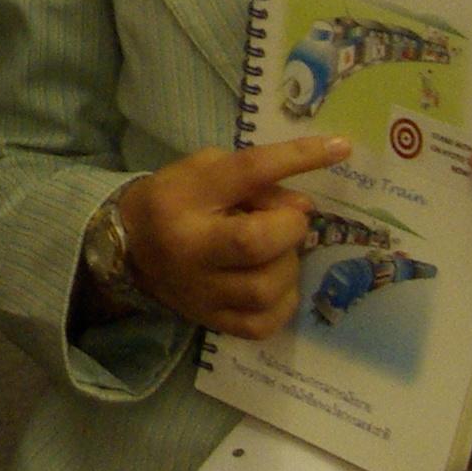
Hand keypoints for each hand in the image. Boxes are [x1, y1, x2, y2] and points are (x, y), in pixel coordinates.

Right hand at [115, 136, 353, 338]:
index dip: (296, 158)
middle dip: (288, 227)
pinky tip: (275, 281)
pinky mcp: (212, 322)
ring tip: (276, 252)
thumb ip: (255, 179)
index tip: (340, 148)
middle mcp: (189, 250)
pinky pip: (264, 322)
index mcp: (184, 200)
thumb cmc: (175, 199)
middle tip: (285, 221)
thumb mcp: (206, 170)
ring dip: (287, 264)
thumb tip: (304, 207)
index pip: (247, 172)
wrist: (131, 247)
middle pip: (255, 242)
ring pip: (265, 288)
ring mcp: (200, 293)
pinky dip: (282, 300)